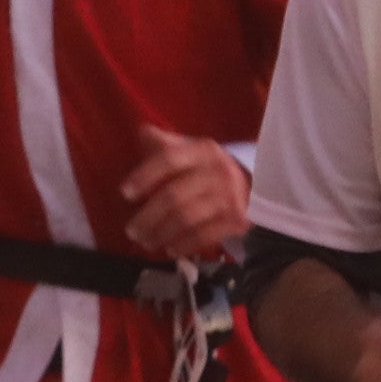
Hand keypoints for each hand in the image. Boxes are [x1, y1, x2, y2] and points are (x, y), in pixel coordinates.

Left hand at [119, 125, 250, 258]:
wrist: (256, 185)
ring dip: (161, 234)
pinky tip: (170, 250)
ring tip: (146, 242)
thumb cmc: (210, 169)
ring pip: (186, 219)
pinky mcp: (237, 219)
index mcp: (203, 151)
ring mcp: (230, 197)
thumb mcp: (191, 150)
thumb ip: (164, 144)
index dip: (144, 176)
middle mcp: (218, 171)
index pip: (169, 160)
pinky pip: (204, 236)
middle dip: (148, 217)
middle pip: (173, 196)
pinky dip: (183, 245)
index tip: (125, 193)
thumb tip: (141, 131)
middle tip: (131, 231)